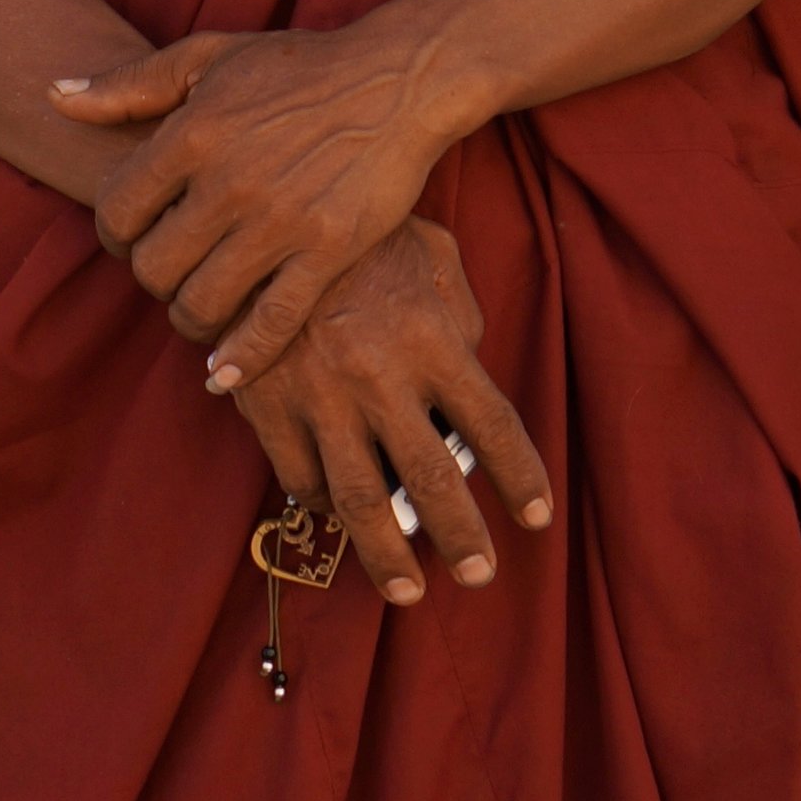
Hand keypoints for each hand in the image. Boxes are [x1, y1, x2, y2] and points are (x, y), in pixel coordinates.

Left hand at [50, 14, 470, 385]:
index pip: (115, 212)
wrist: (396, 80)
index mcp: (193, 133)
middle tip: (170, 269)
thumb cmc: (297, 67)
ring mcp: (279, 222)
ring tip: (199, 305)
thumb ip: (129, 83)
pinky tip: (224, 373)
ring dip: (189, 317)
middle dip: (151, 277)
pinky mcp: (327, 253)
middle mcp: (229, 181)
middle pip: (151, 268)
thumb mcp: (208, 56)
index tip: (134, 235)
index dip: (114, 234)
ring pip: (200, 304)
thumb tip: (54, 96)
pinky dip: (240, 359)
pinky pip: (270, 325)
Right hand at [226, 217, 552, 602]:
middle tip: (479, 574)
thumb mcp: (430, 253)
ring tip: (407, 591)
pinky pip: (300, 474)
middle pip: (435, 480)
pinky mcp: (269, 402)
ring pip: (362, 499)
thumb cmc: (361, 230)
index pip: (494, 426)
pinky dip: (321, 502)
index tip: (536, 518)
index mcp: (431, 336)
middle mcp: (382, 376)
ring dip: (389, 555)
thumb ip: (458, 312)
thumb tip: (469, 366)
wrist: (264, 209)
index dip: (521, 478)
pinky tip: (335, 513)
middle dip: (462, 538)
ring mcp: (321, 395)